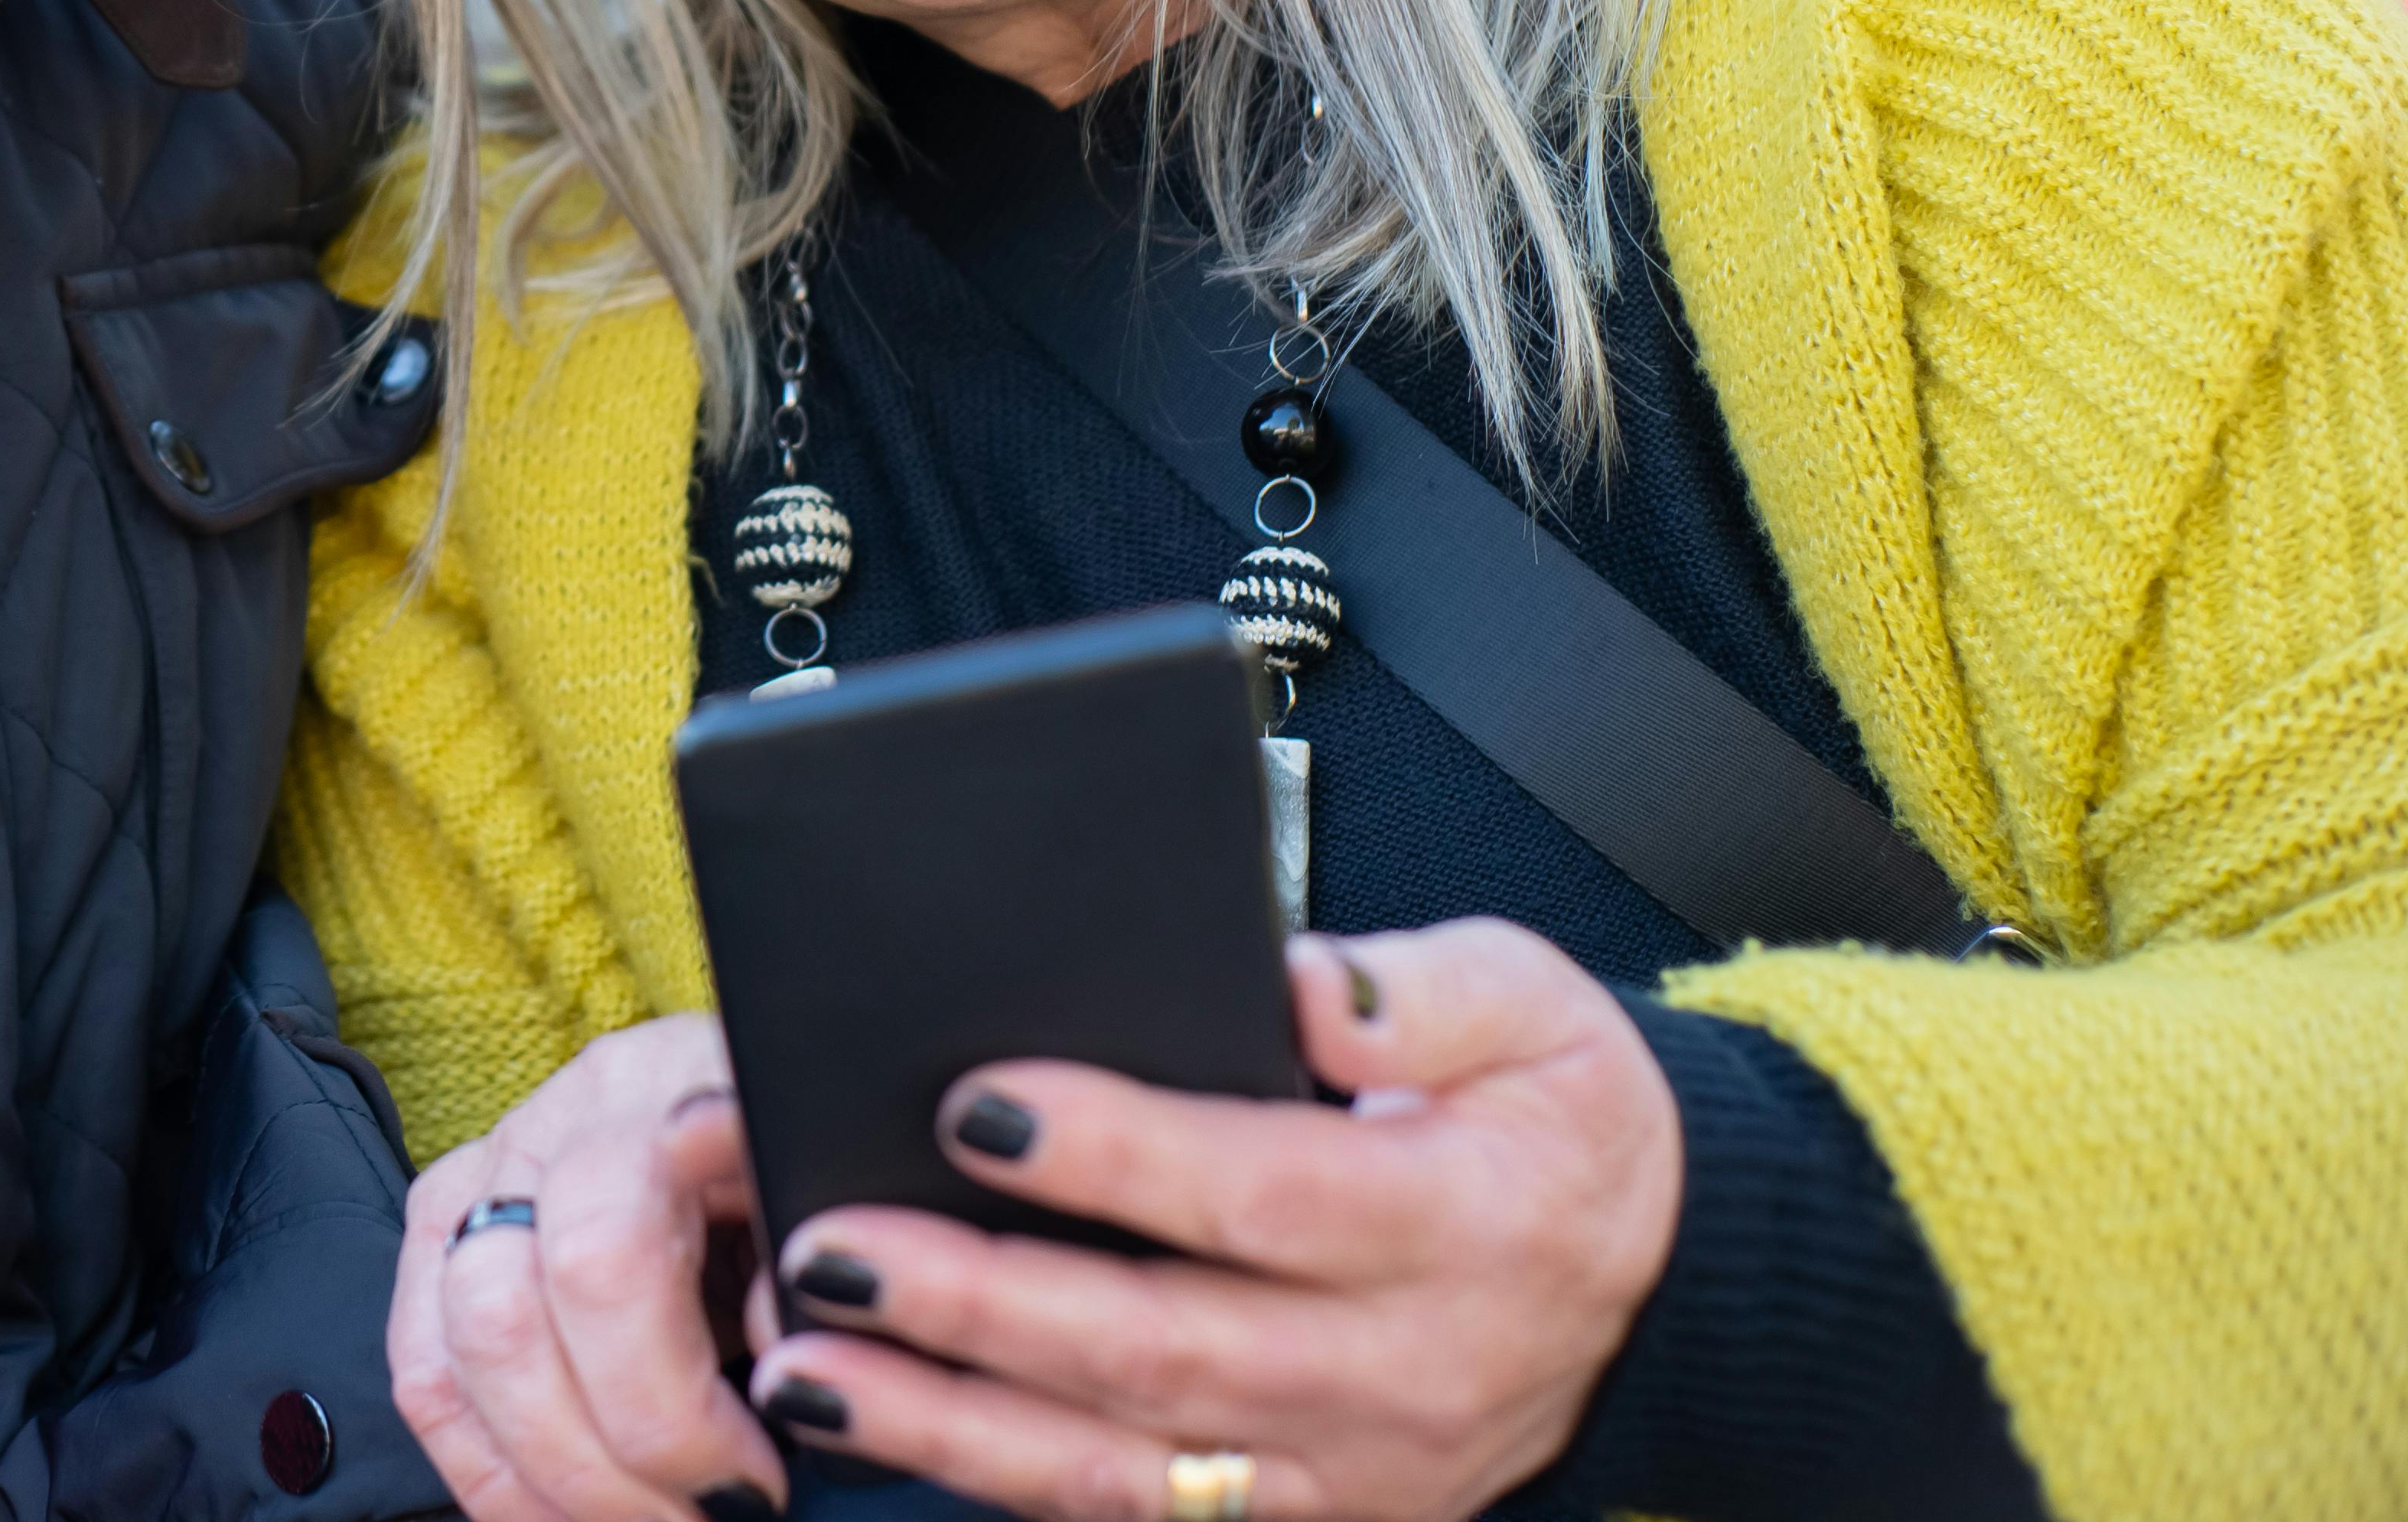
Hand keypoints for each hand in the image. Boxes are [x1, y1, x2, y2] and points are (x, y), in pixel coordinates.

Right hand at [391, 1012, 781, 1521]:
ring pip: (452, 1355)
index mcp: (666, 1093)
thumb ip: (820, 1267)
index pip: (605, 1256)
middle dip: (604, 1463)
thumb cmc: (813, 1156)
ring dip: (544, 1482)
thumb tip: (782, 1374)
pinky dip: (491, 1470)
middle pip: (508, 1313)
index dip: (670, 1405)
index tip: (758, 1483)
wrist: (770, 1098)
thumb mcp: (847, 1191)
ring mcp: (490, 1172)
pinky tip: (565, 1510)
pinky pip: (423, 1372)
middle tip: (707, 1521)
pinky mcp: (446, 1226)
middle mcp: (558, 1122)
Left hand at [744, 919, 1680, 1521]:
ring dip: (949, 1421)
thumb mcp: (1537, 1005)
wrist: (1648, 1277)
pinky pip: (1139, 1520)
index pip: (1261, 1194)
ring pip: (1124, 1467)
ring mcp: (1350, 1471)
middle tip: (830, 1248)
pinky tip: (888, 1432)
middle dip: (977, 1305)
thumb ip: (1415, 991)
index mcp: (1459, 1226)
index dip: (1116, 1155)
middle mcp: (1401, 1371)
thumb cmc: (1553, 1115)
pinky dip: (1003, 1486)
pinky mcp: (1306, 1518)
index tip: (975, 1105)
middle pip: (1162, 1351)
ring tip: (806, 1361)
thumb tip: (1298, 985)